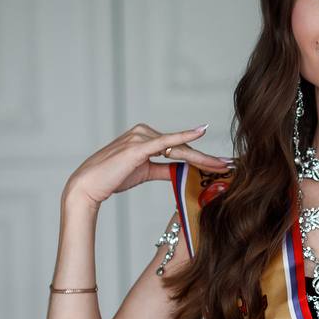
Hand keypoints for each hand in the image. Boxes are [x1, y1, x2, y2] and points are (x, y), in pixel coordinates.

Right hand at [63, 122, 230, 206]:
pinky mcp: (138, 145)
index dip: (201, 157)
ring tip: (222, 165)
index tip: (221, 164)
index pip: (179, 149)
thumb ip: (164, 170)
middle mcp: (145, 133)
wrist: (88, 186)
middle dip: (207, 158)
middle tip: (230, 165)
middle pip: (183, 148)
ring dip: (202, 158)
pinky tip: (200, 132)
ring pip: (179, 149)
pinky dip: (184, 137)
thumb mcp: (143, 173)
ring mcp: (141, 137)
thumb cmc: (112, 179)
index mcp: (146, 138)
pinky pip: (166, 141)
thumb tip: (182, 172)